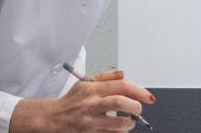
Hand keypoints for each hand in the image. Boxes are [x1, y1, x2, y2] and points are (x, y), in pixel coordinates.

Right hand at [10, 71, 154, 132]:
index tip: (148, 97)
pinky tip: (119, 130)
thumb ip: (106, 77)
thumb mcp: (85, 83)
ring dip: (128, 124)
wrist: (52, 117)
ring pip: (117, 123)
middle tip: (138, 110)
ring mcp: (90, 120)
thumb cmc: (70, 101)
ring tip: (129, 122)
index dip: (139, 91)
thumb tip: (123, 74)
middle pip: (120, 102)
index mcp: (93, 89)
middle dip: (135, 107)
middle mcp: (92, 104)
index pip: (121, 86)